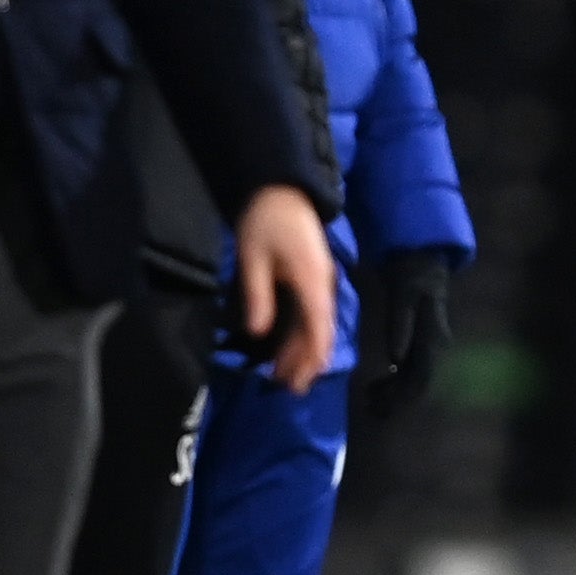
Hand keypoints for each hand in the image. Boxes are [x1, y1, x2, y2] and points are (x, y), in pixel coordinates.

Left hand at [233, 187, 338, 394]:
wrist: (281, 187)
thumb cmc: (265, 220)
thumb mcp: (253, 259)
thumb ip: (258, 296)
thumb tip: (259, 333)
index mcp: (313, 282)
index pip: (318, 330)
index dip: (310, 360)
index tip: (297, 382)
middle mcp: (322, 286)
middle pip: (320, 332)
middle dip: (305, 361)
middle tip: (286, 387)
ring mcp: (320, 282)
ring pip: (316, 325)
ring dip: (302, 350)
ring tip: (283, 373)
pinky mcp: (312, 277)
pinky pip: (311, 313)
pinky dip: (301, 333)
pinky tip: (285, 345)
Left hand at [364, 248, 458, 418]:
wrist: (424, 261)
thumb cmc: (412, 276)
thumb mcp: (405, 295)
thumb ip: (401, 325)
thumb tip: (396, 359)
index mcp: (433, 339)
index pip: (421, 379)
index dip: (402, 396)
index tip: (381, 406)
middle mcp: (436, 347)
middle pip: (419, 384)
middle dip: (396, 399)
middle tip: (371, 407)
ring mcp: (432, 346)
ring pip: (416, 379)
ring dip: (395, 392)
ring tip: (372, 398)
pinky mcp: (423, 343)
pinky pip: (413, 369)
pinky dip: (397, 380)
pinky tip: (381, 382)